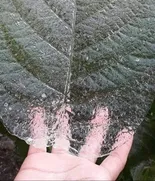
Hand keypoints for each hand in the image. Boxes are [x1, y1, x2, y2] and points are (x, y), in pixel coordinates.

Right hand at [15, 108, 132, 180]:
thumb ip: (103, 176)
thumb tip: (117, 163)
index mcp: (93, 175)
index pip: (113, 160)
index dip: (121, 146)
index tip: (128, 130)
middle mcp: (76, 167)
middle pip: (90, 143)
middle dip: (96, 127)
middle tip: (102, 110)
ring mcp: (56, 164)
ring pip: (62, 137)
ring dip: (65, 122)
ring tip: (71, 105)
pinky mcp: (36, 162)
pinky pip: (37, 140)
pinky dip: (37, 125)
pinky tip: (40, 111)